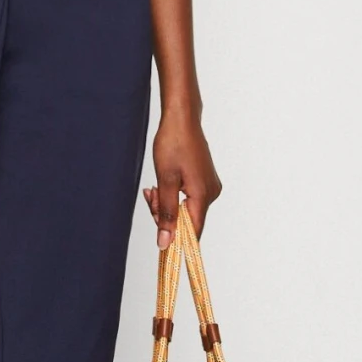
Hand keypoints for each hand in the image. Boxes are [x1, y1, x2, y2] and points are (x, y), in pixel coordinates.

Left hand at [143, 111, 221, 250]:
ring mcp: (209, 186)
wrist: (181, 119)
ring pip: (185, 208)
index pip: (193, 232)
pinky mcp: (204, 180)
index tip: (160, 243)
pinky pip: (188, 197)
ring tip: (153, 188)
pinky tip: (161, 185)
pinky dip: (173, 195)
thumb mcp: (165, 180)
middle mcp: (211, 193)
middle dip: (165, 214)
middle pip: (187, 220)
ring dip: (166, 203)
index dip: (176, 241)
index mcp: (203, 195)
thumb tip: (166, 242)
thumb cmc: (173, 143)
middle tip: (150, 196)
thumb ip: (166, 213)